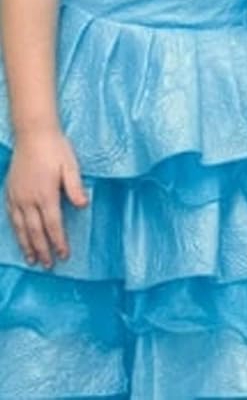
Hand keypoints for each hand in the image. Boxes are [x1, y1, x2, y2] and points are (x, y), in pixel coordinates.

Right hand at [4, 127, 87, 268]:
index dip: (58, 242)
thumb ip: (75, 187)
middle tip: (48, 266)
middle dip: (43, 250)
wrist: (33, 135)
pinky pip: (11, 218)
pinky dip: (15, 232)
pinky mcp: (10, 193)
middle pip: (35, 232)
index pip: (53, 225)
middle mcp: (29, 200)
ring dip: (27, 245)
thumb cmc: (56, 149)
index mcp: (46, 195)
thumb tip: (83, 206)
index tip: (64, 255)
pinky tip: (18, 238)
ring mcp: (17, 198)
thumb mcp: (71, 166)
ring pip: (20, 229)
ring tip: (32, 260)